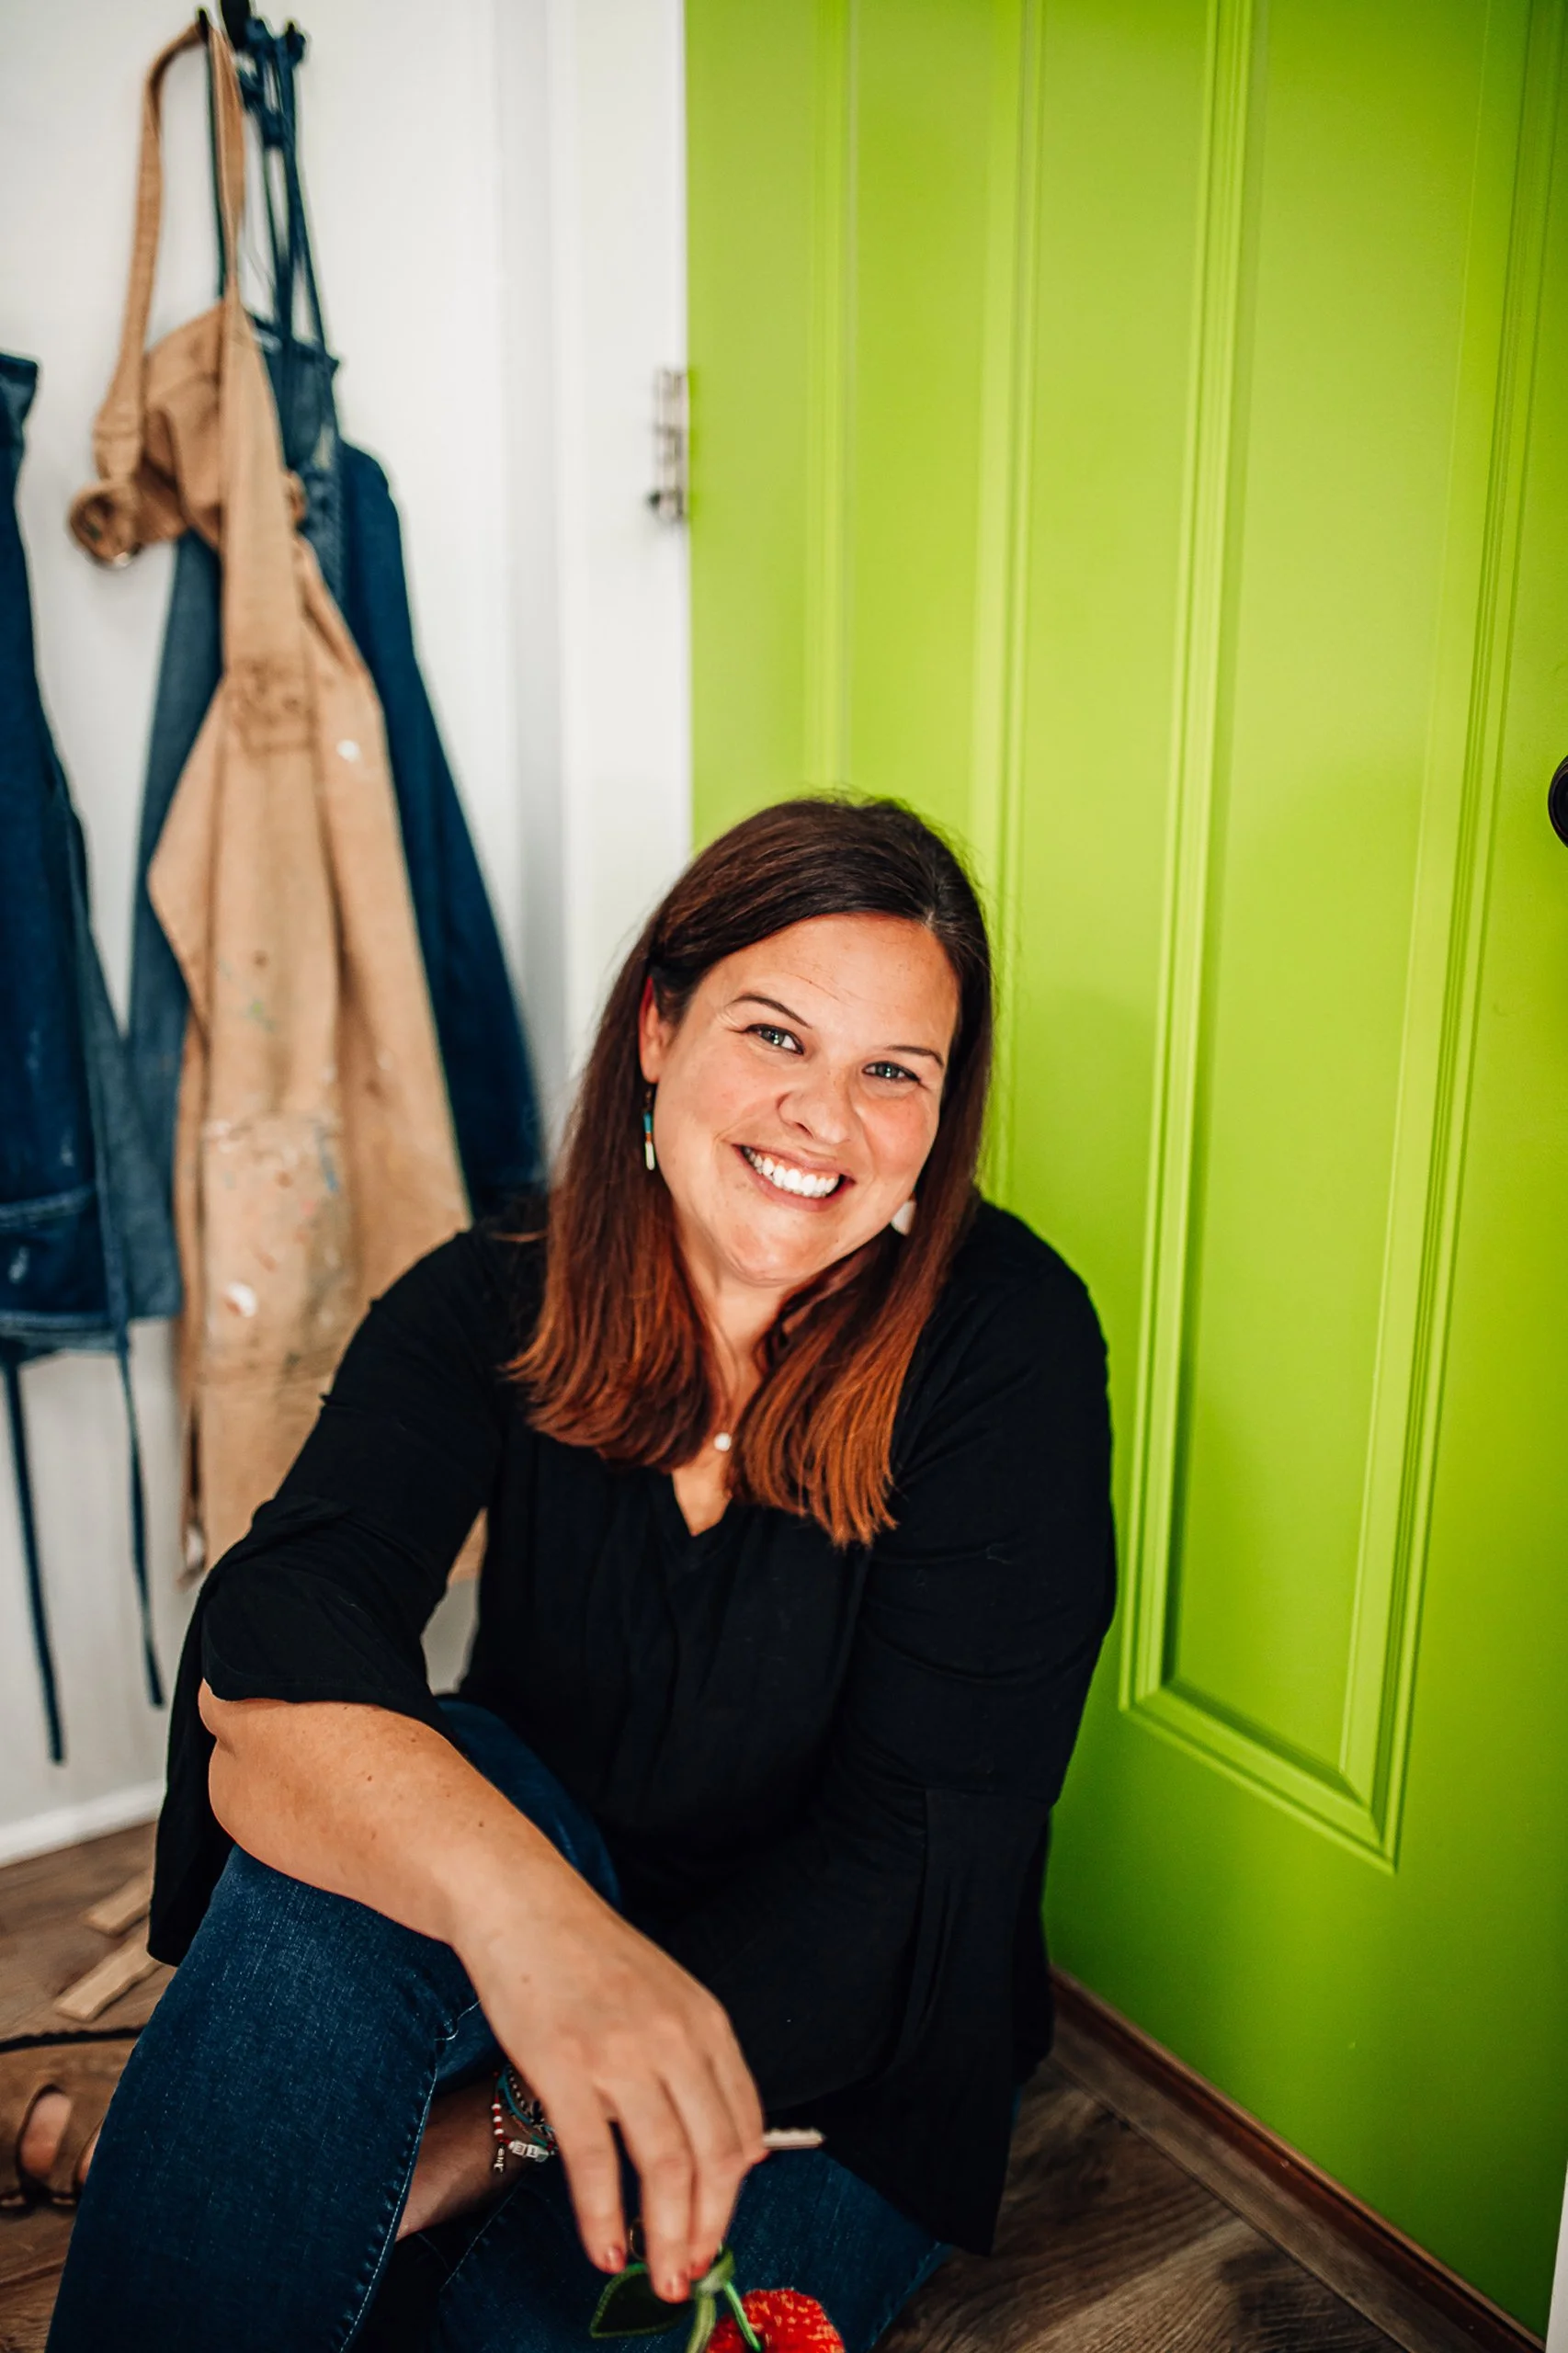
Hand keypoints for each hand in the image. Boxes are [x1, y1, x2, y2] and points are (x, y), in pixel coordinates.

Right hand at [457, 1872, 767, 2301]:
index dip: (735, 2193)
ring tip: (660, 2277)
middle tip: (691, 2275)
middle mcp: (677, 2037)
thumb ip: (696, 2060)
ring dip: (667, 2236)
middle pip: (714, 2156)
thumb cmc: (589, 1956)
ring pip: (666, 2166)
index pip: (744, 2128)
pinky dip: (602, 2215)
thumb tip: (729, 2149)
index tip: (717, 2232)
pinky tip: (604, 2248)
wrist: (523, 1903)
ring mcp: (622, 2051)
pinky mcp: (565, 2065)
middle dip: (708, 2229)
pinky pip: (593, 2159)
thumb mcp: (666, 1995)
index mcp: (708, 2021)